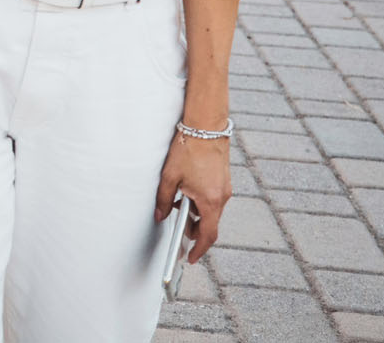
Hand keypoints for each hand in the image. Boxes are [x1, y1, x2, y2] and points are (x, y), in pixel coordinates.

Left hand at [155, 130, 232, 263]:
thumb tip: (160, 216)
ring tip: (177, 205)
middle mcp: (222, 197)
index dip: (198, 249)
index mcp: (210, 201)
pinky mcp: (223, 180)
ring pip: (211, 211)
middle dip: (195, 231)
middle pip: (210, 225)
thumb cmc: (188, 149)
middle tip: (179, 231)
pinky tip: (186, 192)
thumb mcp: (169, 176)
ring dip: (197, 215)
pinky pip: (213, 199)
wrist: (206, 126)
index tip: (190, 258)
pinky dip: (201, 203)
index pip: (207, 235)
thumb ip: (163, 199)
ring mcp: (224, 188)